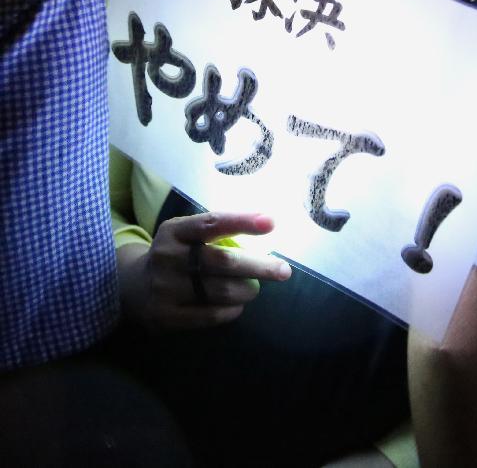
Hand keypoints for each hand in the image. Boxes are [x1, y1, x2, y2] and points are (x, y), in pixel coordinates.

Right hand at [116, 212, 290, 329]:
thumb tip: (265, 228)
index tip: (271, 222)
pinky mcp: (165, 316)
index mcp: (174, 230)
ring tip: (254, 288)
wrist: (132, 287)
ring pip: (220, 291)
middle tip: (283, 270)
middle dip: (258, 266)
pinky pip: (210, 315)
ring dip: (247, 290)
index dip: (242, 222)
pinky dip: (231, 310)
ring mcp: (165, 288)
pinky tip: (237, 305)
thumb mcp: (184, 234)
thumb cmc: (175, 254)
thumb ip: (215, 232)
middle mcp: (167, 257)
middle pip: (222, 262)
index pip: (212, 223)